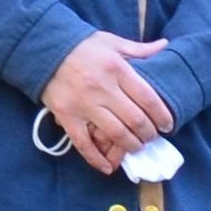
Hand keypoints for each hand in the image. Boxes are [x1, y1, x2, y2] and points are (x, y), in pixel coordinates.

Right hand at [39, 32, 176, 172]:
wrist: (43, 48)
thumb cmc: (82, 46)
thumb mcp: (112, 42)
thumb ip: (140, 49)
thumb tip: (165, 45)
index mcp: (117, 70)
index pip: (148, 98)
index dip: (162, 115)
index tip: (167, 125)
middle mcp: (103, 89)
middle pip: (135, 120)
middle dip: (148, 134)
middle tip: (151, 138)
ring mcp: (84, 104)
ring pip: (115, 133)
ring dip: (130, 145)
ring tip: (136, 147)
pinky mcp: (66, 115)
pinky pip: (83, 143)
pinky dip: (96, 159)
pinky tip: (107, 168)